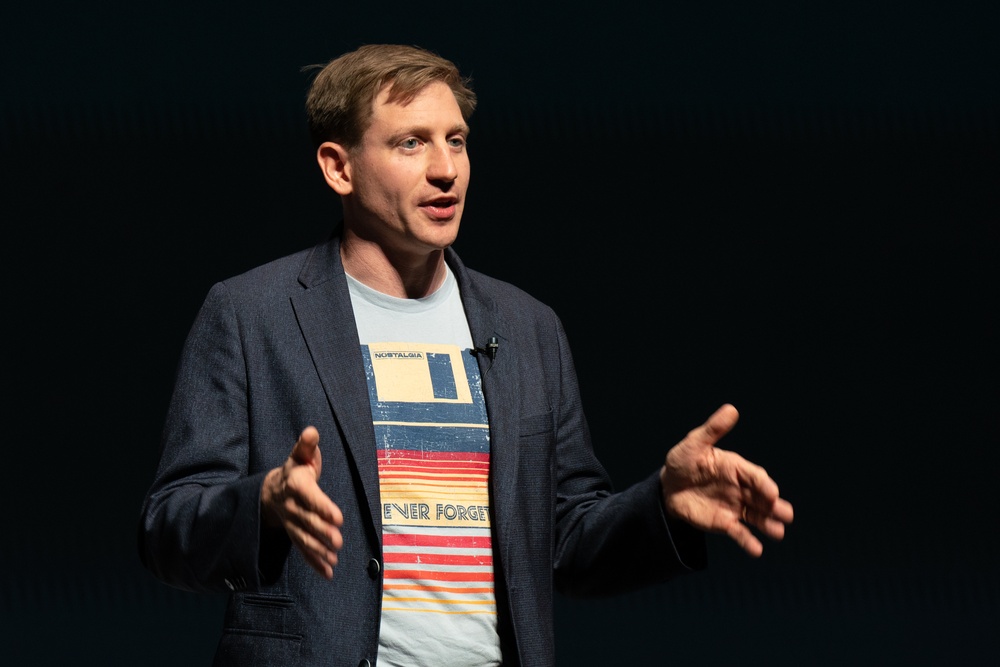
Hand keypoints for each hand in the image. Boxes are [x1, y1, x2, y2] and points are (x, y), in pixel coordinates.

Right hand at [261, 426, 343, 578]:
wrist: (272, 490)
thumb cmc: (296, 469)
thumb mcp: (300, 455)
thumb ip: (306, 445)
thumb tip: (312, 431)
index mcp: (295, 485)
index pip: (309, 496)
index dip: (322, 507)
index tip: (337, 517)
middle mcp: (291, 506)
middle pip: (307, 520)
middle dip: (322, 532)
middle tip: (338, 541)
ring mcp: (291, 523)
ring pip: (304, 538)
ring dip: (319, 550)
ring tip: (334, 559)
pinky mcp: (295, 535)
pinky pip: (303, 550)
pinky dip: (315, 562)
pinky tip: (328, 573)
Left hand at [660, 404, 793, 556]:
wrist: (668, 487)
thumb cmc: (683, 461)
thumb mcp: (694, 444)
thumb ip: (713, 430)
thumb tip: (732, 409)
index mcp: (737, 468)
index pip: (755, 477)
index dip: (764, 485)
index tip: (771, 493)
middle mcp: (741, 488)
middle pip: (762, 498)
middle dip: (775, 506)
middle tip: (786, 515)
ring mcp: (735, 506)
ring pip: (757, 517)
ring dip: (768, 524)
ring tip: (778, 532)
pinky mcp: (725, 522)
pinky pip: (739, 533)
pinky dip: (748, 542)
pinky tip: (756, 550)